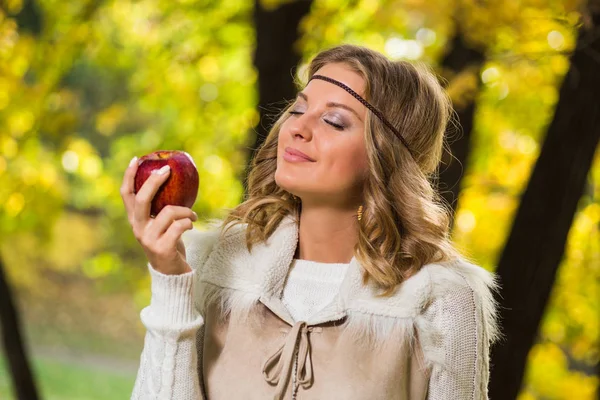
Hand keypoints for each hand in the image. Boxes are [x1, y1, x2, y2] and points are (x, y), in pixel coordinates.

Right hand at [120, 157, 197, 274]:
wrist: (172, 274)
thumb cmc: (170, 243)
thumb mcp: (162, 224)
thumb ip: (162, 208)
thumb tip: (175, 179)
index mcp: (135, 220)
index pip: (126, 194)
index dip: (129, 176)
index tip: (137, 159)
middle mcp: (138, 229)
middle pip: (141, 199)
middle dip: (154, 181)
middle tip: (168, 170)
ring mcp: (148, 240)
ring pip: (167, 212)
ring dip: (186, 210)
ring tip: (193, 215)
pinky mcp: (162, 248)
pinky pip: (179, 226)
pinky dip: (189, 222)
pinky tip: (192, 225)